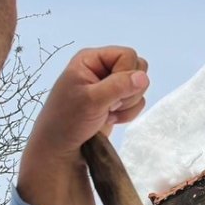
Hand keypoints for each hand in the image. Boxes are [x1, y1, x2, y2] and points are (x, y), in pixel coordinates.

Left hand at [27, 46, 149, 163]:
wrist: (60, 149)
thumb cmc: (68, 120)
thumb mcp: (91, 100)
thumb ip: (119, 86)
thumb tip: (143, 77)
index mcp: (91, 59)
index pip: (127, 55)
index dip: (125, 73)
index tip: (110, 92)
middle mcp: (102, 68)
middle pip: (137, 68)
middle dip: (129, 91)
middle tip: (109, 104)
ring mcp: (110, 85)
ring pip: (139, 86)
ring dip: (128, 104)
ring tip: (107, 112)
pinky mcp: (115, 101)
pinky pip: (137, 101)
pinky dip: (128, 113)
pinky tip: (110, 118)